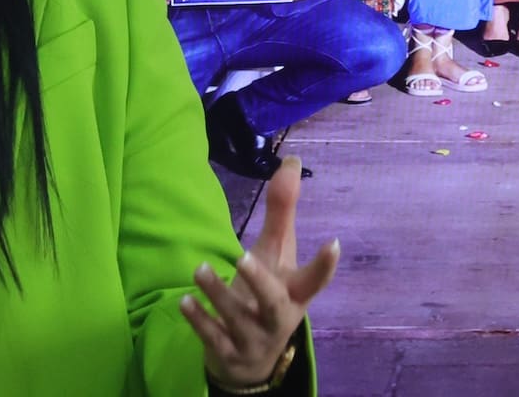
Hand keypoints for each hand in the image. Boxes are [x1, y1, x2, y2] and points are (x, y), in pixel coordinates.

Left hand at [181, 158, 338, 388]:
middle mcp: (277, 317)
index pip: (314, 280)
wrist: (251, 358)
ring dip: (219, 294)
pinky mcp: (227, 351)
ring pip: (238, 319)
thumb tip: (291, 159)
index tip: (333, 243)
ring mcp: (252, 337)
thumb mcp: (275, 254)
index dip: (325, 265)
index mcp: (293, 293)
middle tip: (243, 258)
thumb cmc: (268, 293)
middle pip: (274, 303)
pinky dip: (199, 320)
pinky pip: (213, 337)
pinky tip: (184, 300)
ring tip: (200, 269)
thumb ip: (282, 210)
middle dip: (260, 283)